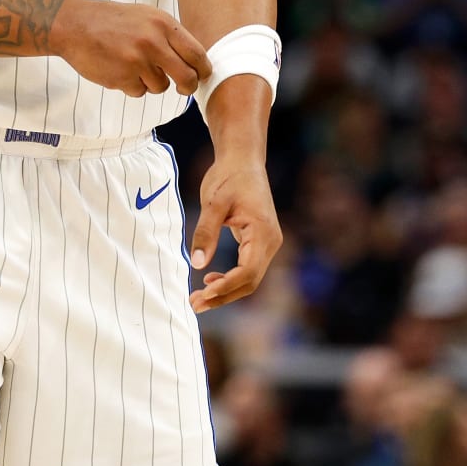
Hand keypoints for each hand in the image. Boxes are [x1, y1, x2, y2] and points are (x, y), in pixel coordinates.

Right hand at [52, 0, 211, 96]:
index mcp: (163, 24)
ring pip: (161, 86)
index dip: (203, 69)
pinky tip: (119, 69)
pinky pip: (139, 92)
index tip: (202, 76)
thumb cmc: (111, 20)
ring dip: (151, 82)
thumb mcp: (145, 16)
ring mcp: (137, 61)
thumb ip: (169, 35)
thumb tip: (194, 60)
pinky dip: (132, 86)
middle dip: (187, 87)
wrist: (74, 25)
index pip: (197, 54)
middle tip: (184, 88)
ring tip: (133, 66)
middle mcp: (153, 42)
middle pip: (187, 77)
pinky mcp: (122, 77)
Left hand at [187, 156, 281, 313]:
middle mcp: (271, 241)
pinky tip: (209, 281)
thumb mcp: (213, 203)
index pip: (249, 271)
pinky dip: (230, 279)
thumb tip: (197, 264)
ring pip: (250, 278)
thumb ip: (206, 233)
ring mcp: (267, 243)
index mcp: (263, 232)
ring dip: (226, 291)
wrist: (242, 160)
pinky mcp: (259, 242)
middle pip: (250, 281)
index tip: (203, 292)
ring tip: (198, 299)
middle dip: (223, 296)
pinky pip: (248, 268)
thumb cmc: (228, 177)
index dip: (227, 286)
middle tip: (195, 305)